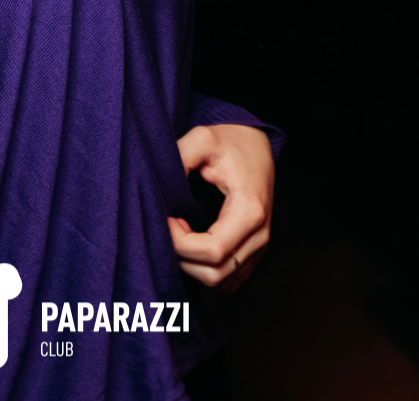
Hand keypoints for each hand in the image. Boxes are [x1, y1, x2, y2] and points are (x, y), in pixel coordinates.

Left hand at [166, 123, 274, 291]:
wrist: (256, 145)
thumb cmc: (230, 142)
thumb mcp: (202, 139)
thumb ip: (180, 156)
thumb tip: (158, 185)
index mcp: (250, 210)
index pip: (213, 250)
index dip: (182, 243)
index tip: (167, 219)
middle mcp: (260, 235)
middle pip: (215, 272)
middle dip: (183, 257)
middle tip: (170, 225)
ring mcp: (260, 247)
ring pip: (220, 281)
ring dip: (192, 265)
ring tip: (180, 233)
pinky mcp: (254, 253)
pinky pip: (227, 278)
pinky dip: (204, 268)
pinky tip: (192, 243)